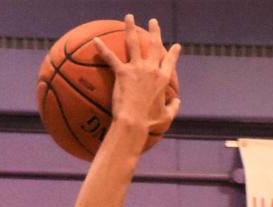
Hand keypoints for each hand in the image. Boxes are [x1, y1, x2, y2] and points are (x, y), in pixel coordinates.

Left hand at [92, 15, 180, 132]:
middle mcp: (151, 69)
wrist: (133, 123)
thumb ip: (174, 107)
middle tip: (152, 22)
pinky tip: (94, 40)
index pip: (170, 61)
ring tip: (128, 17)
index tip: (176, 46)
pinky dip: (101, 48)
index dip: (174, 53)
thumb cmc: (149, 124)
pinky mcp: (122, 73)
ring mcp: (136, 69)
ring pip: (133, 43)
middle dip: (154, 31)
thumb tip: (178, 102)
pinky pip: (110, 58)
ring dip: (130, 28)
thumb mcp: (166, 117)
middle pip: (154, 45)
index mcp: (163, 79)